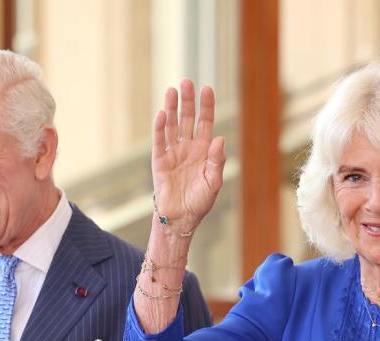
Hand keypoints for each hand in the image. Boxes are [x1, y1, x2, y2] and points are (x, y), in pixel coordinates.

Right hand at [151, 79, 225, 232]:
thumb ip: (217, 161)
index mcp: (203, 151)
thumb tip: (220, 139)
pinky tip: (161, 114)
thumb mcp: (214, 182)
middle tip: (187, 82)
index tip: (206, 89)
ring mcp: (172, 152)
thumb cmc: (200, 202)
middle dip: (188, 101)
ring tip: (172, 91)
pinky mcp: (159, 161)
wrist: (181, 219)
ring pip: (171, 125)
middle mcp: (187, 147)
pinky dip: (160, 128)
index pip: (205, 122)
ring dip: (172, 108)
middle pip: (187, 118)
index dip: (206, 106)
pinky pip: (159, 141)